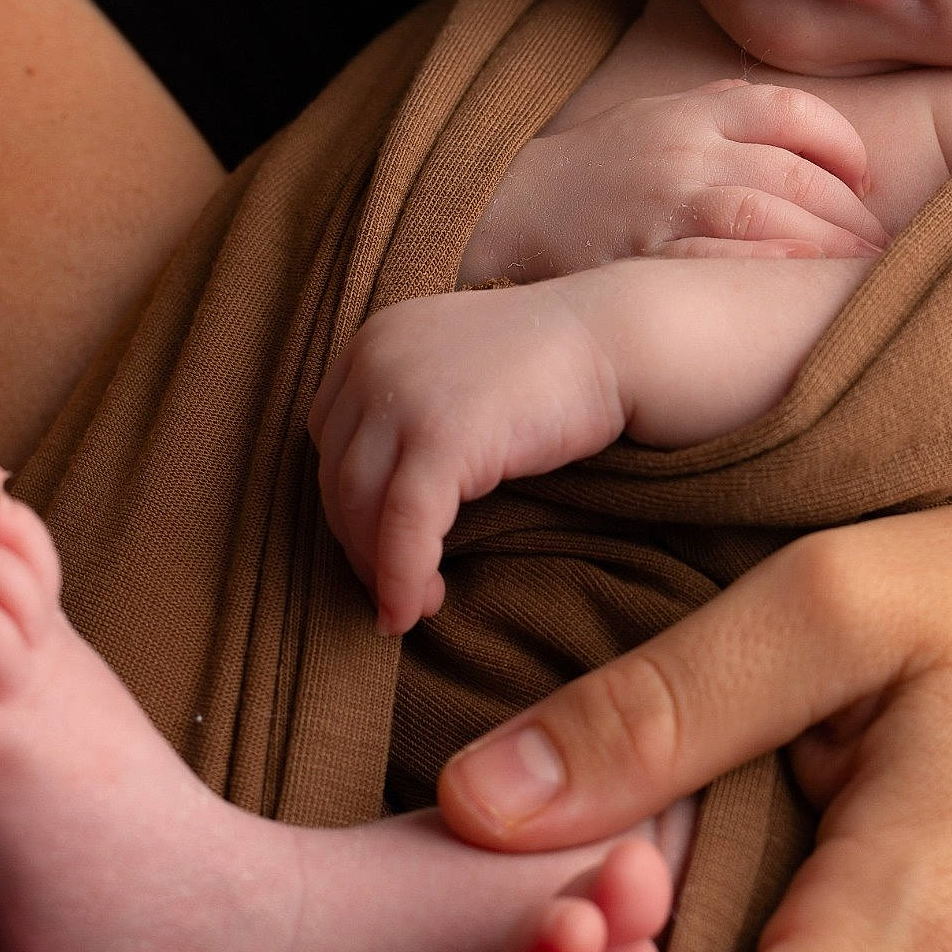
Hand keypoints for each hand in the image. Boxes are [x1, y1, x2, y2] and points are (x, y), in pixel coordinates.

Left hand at [308, 288, 624, 634]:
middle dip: (361, 544)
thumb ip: (408, 409)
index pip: (331, 440)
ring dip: (380, 570)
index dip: (349, 504)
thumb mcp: (457, 373)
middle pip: (337, 476)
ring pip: (360, 506)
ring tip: (414, 607)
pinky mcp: (441, 434)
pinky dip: (402, 577)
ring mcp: (403, 394)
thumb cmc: (553, 365)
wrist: (620, 340)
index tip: (381, 545)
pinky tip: (414, 611)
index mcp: (373, 341)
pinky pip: (405, 525)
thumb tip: (376, 503)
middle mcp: (374, 360)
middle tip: (397, 590)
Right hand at [457, 80, 887, 285]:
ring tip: (860, 281)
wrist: (504, 213)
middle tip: (883, 250)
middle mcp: (686, 149)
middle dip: (852, 218)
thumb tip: (818, 142)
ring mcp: (667, 203)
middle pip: (798, 177)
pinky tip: (800, 297)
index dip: (842, 146)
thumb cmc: (598, 174)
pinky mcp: (648, 256)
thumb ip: (729, 118)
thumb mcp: (659, 118)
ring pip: (774, 221)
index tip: (863, 180)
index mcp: (693, 108)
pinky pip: (727, 266)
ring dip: (829, 254)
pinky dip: (774, 278)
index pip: (792, 112)